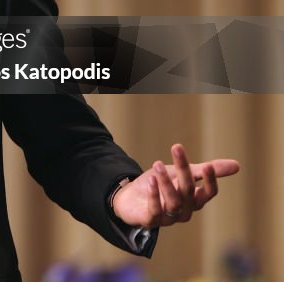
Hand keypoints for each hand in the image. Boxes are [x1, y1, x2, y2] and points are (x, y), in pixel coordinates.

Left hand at [111, 143, 239, 228]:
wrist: (130, 198)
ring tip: (158, 165)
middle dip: (184, 170)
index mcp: (195, 200)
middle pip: (188, 191)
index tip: (208, 166)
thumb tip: (238, 165)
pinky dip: (154, 196)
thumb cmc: (161, 185)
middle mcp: (185, 210)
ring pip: (174, 201)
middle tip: (176, 149)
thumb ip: (205, 170)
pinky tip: (151, 181)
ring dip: (166, 182)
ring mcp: (169, 218)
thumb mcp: (181, 173)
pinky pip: (155, 211)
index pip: (209, 193)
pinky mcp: (150, 220)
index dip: (211, 180)